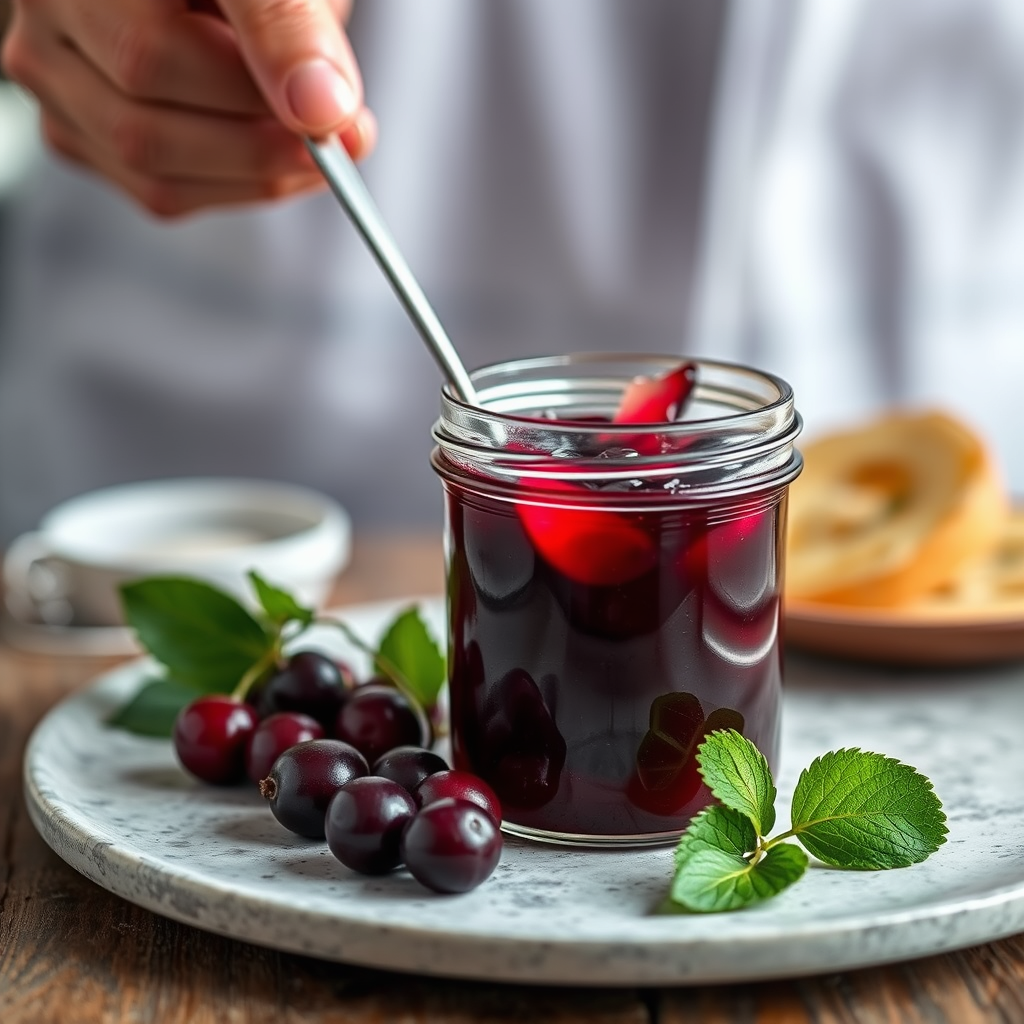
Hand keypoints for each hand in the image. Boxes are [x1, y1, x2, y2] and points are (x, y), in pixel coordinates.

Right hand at [1, 0, 376, 217]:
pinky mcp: (77, 135)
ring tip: (319, 149)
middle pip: (147, 129)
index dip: (252, 99)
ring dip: (257, 176)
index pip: (152, 56)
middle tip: (345, 142)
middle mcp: (46, 21)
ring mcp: (53, 84)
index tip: (339, 118)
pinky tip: (272, 154)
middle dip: (264, 149)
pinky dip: (234, 187)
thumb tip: (319, 110)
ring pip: (154, 174)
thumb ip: (286, 24)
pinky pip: (160, 193)